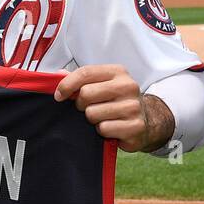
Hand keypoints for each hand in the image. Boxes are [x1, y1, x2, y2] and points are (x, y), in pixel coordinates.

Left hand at [54, 64, 174, 152]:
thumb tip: (58, 74)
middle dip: (81, 104)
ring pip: (92, 113)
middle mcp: (128, 86)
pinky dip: (102, 131)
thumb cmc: (115, 101)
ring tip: (102, 118)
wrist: (145, 121)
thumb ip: (80, 79)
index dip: (66, 85)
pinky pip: (103, 128)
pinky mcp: (135, 126)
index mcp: (118, 72)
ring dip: (92, 119)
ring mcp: (133, 106)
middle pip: (86, 94)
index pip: (85, 72)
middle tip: (88, 108)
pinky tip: (111, 128)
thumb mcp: (101, 85)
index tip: (59, 96)